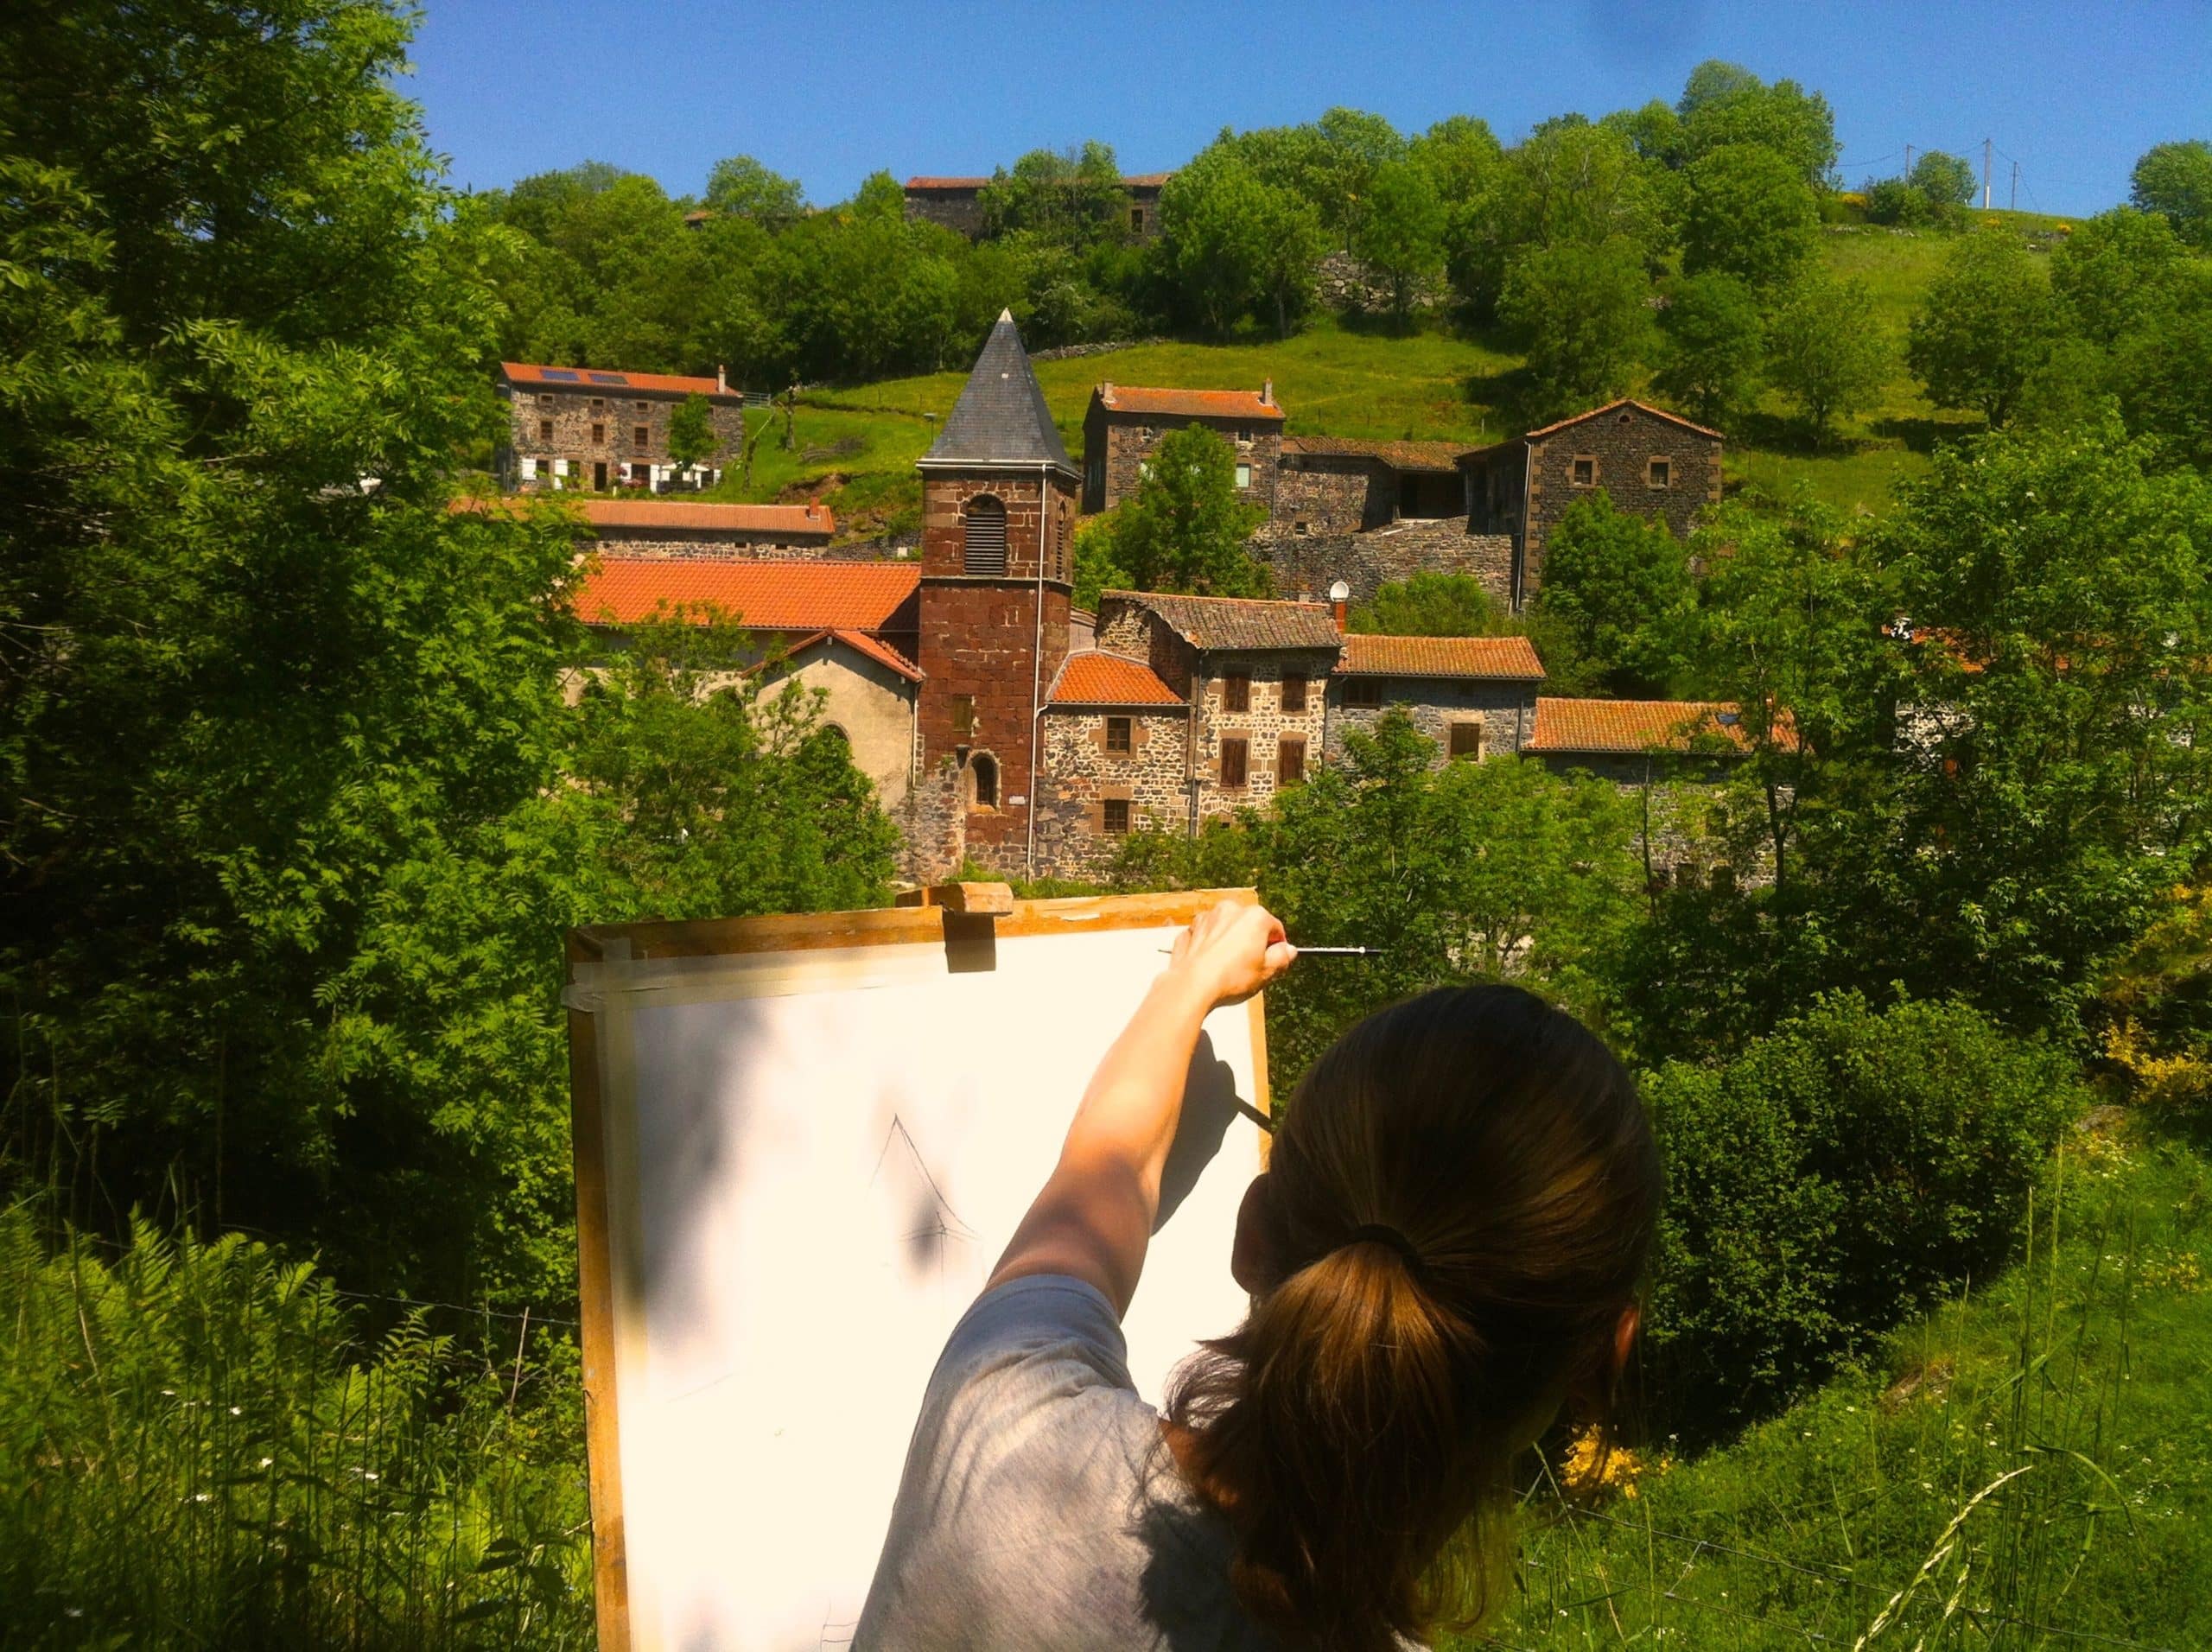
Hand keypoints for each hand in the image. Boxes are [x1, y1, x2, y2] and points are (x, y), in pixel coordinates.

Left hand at [1164, 900, 1293, 1009]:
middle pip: (1249, 925)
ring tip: (1229, 969)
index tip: (1275, 959)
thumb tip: (1288, 951)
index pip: (1275, 928)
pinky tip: (1211, 966)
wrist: (1191, 986)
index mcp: (1255, 917)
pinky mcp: (1190, 930)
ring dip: (1229, 943)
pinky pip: (1206, 937)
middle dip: (1252, 942)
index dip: (1277, 946)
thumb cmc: (1229, 978)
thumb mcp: (1266, 972)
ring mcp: (1207, 918)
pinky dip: (1209, 947)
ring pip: (1226, 929)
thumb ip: (1282, 958)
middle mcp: (1230, 910)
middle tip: (1252, 967)